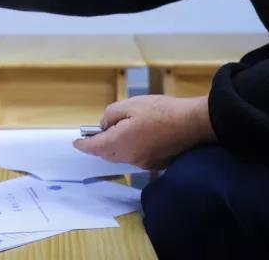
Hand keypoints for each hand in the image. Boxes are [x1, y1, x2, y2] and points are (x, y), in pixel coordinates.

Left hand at [72, 95, 215, 169]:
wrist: (192, 124)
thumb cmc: (161, 111)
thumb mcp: (130, 105)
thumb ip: (111, 115)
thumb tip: (105, 125)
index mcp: (120, 142)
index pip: (94, 147)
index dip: (83, 145)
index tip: (76, 143)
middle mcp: (129, 157)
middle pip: (107, 153)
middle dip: (100, 144)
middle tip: (98, 131)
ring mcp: (143, 162)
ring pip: (121, 156)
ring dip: (116, 146)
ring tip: (120, 129)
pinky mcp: (155, 163)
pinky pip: (135, 157)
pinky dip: (130, 148)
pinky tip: (138, 135)